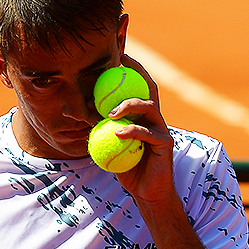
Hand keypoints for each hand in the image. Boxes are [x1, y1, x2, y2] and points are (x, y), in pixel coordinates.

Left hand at [108, 54, 176, 205]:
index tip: (119, 56)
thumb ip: (103, 128)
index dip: (133, 71)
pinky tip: (118, 133)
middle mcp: (156, 119)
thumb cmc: (128, 169)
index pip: (140, 88)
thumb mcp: (110, 146)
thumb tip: (82, 112)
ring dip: (129, 105)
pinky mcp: (165, 144)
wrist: (147, 192)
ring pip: (150, 107)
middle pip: (149, 90)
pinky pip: (147, 133)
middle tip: (118, 69)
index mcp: (145, 117)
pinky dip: (131, 131)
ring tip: (111, 111)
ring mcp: (163, 130)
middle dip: (137, 74)